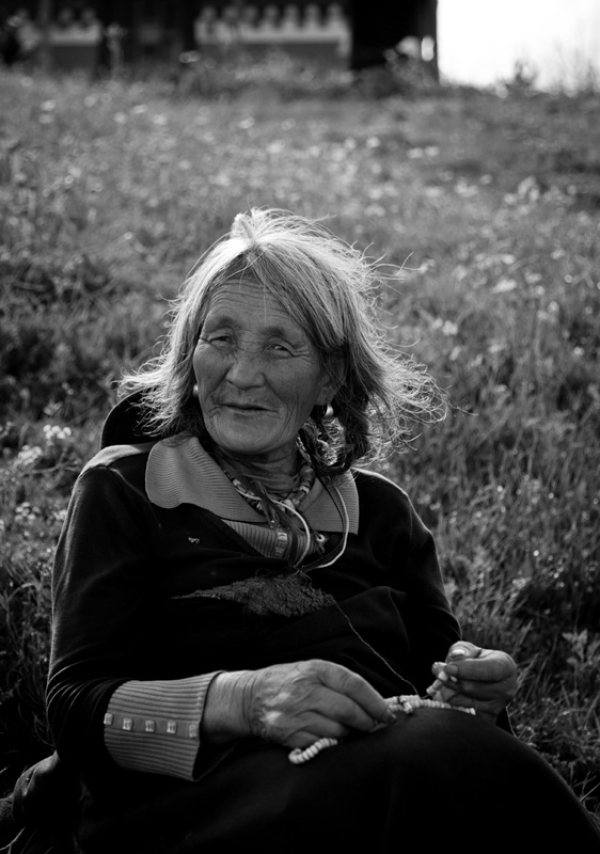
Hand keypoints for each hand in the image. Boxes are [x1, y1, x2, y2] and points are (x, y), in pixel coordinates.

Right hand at [203, 659, 394, 748]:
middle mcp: (305, 691)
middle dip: (368, 722)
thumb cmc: (287, 682)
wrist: (248, 697)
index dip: (375, 702)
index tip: (388, 714)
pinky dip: (332, 743)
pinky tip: (333, 738)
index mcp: (315, 670)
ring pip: (338, 731)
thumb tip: (376, 703)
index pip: (354, 685)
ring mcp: (296, 714)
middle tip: (375, 726)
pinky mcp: (289, 735)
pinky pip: (322, 743)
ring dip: (350, 735)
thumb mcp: (311, 670)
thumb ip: (339, 683)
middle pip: (349, 711)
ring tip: (350, 731)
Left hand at [427, 641, 517, 722]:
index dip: (466, 669)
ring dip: (448, 692)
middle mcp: (506, 689)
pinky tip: (449, 695)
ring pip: (464, 702)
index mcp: (505, 666)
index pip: (488, 670)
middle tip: (437, 671)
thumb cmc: (476, 660)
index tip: (448, 668)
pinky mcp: (488, 719)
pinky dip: (452, 706)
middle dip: (451, 680)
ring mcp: (498, 707)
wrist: (485, 679)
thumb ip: (461, 650)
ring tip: (443, 681)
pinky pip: (464, 716)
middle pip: (472, 688)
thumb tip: (456, 657)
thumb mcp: (470, 650)